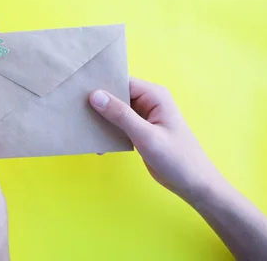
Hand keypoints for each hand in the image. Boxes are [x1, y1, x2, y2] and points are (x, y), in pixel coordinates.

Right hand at [89, 77, 223, 201]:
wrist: (193, 184)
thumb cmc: (176, 158)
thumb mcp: (146, 136)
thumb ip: (121, 115)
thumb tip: (95, 95)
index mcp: (154, 95)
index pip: (122, 82)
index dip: (100, 85)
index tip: (76, 91)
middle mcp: (148, 101)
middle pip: (116, 95)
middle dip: (97, 103)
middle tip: (73, 110)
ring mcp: (143, 116)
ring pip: (114, 111)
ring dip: (100, 119)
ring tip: (81, 126)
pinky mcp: (139, 130)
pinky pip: (118, 124)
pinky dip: (107, 131)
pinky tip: (96, 142)